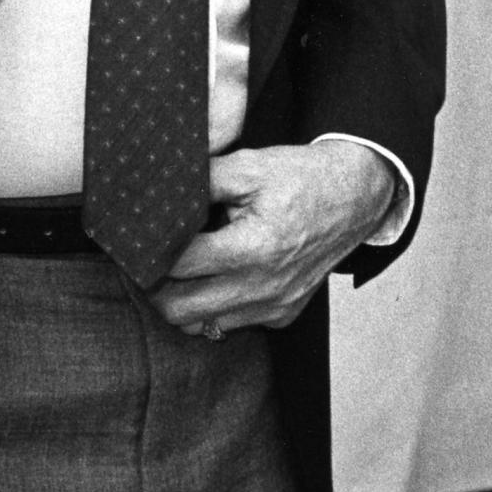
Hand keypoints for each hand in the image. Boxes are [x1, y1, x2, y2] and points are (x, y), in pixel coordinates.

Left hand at [149, 140, 396, 337]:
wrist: (355, 197)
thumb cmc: (300, 178)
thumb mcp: (247, 166)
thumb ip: (200, 180)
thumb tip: (157, 193)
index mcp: (252, 248)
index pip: (178, 266)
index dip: (150, 252)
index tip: (137, 240)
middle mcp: (263, 286)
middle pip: (179, 310)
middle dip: (155, 287)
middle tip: (149, 260)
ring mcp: (275, 306)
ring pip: (203, 325)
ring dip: (183, 302)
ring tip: (180, 269)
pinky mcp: (283, 314)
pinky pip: (232, 325)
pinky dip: (214, 308)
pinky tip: (214, 278)